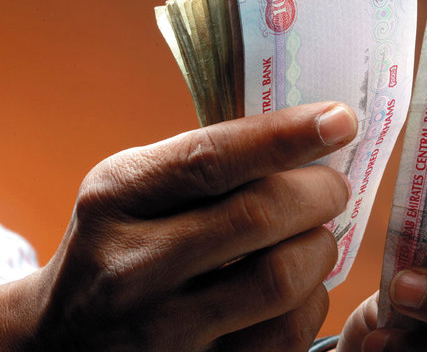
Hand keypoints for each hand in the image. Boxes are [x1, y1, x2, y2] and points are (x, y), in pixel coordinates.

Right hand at [0, 101, 357, 350]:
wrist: (63, 340)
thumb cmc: (121, 246)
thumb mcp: (134, 192)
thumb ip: (205, 165)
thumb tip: (311, 138)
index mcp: (116, 199)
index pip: (212, 159)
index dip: (287, 135)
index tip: (341, 119)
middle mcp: (132, 267)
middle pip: (259, 217)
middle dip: (320, 193)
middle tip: (333, 188)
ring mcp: (162, 332)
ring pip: (283, 280)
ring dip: (320, 250)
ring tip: (314, 239)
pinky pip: (286, 335)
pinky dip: (311, 302)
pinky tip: (299, 289)